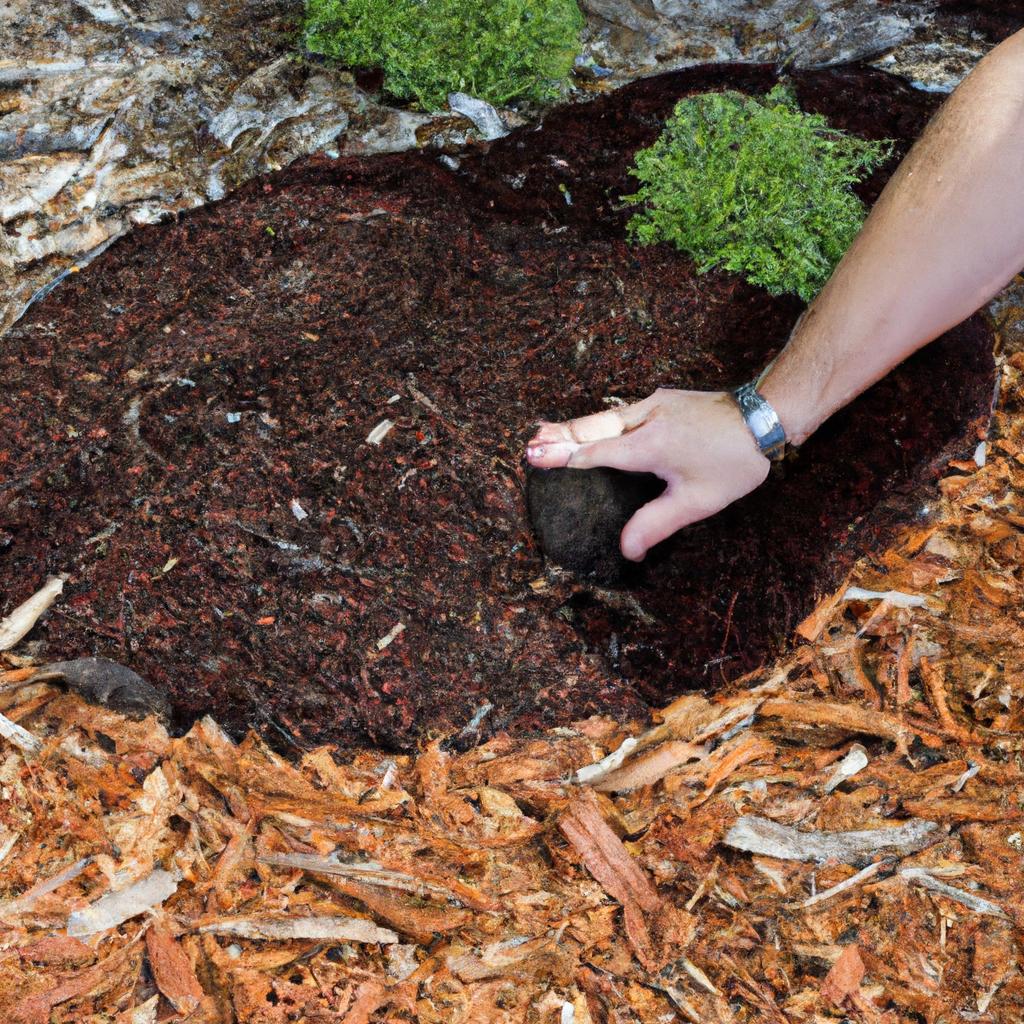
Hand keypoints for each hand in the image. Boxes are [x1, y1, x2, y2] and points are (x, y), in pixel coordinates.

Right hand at [525, 389, 770, 560]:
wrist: (764, 416)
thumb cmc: (732, 462)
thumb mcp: (695, 502)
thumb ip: (655, 524)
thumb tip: (627, 550)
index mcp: (648, 444)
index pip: (595, 452)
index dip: (564, 456)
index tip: (535, 456)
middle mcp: (645, 418)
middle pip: (591, 427)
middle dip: (558, 435)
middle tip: (529, 442)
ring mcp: (653, 404)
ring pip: (604, 416)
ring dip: (575, 426)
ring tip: (546, 433)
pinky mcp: (662, 399)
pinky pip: (621, 412)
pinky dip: (598, 422)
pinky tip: (590, 428)